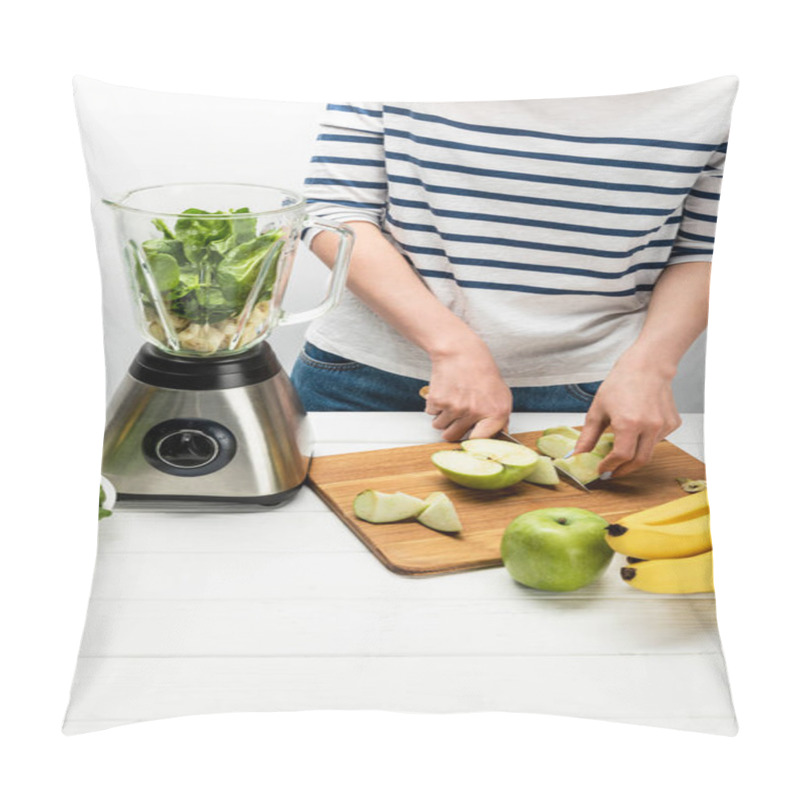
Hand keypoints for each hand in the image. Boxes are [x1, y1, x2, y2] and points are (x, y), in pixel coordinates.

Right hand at [424, 344, 511, 440]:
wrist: (461, 352)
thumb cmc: (481, 371)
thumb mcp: (501, 394)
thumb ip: (500, 419)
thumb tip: (500, 438)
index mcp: (495, 413)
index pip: (480, 442)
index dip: (471, 442)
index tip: (468, 441)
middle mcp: (475, 412)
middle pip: (454, 437)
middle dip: (453, 428)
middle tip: (457, 414)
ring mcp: (455, 408)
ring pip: (440, 427)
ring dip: (442, 418)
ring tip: (451, 400)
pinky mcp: (438, 401)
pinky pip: (431, 414)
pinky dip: (434, 406)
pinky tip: (444, 393)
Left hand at [573, 358, 681, 477]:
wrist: (647, 366)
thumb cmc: (622, 383)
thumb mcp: (598, 409)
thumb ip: (588, 436)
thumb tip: (578, 454)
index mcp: (629, 423)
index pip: (621, 456)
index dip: (609, 466)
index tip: (602, 470)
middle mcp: (650, 426)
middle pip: (639, 461)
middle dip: (624, 470)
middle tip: (613, 472)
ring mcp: (664, 425)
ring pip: (649, 451)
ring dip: (635, 455)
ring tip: (621, 448)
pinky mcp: (673, 423)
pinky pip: (658, 440)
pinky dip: (646, 442)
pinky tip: (638, 430)